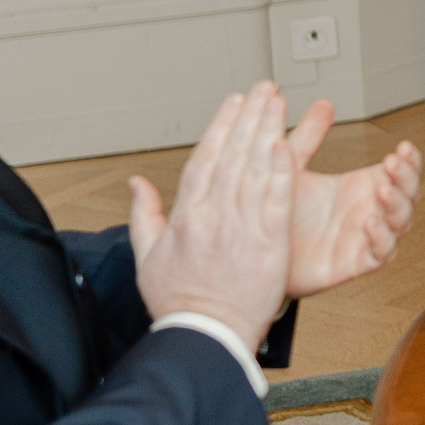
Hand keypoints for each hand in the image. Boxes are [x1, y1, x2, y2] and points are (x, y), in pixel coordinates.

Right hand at [129, 84, 293, 349]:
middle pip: (233, 156)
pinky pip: (277, 200)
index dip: (221, 126)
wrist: (205, 337)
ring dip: (268, 132)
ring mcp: (242, 229)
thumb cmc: (178, 301)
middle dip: (250, 117)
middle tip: (264, 88)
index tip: (234, 101)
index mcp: (186, 217)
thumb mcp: (147, 257)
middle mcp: (214, 217)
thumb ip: (143, 214)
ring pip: (255, 170)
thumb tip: (135, 181)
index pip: (204, 159)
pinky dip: (282, 171)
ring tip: (279, 103)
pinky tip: (289, 145)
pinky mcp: (269, 244)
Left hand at [281, 100, 420, 299]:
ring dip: (398, 203)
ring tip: (382, 188)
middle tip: (394, 162)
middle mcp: (368, 210)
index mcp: (360, 187)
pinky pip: (382, 252)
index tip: (404, 146)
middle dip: (408, 177)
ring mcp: (365, 237)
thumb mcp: (288, 168)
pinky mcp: (354, 263)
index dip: (410, 160)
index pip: (401, 171)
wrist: (253, 252)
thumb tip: (322, 103)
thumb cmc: (274, 212)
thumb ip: (307, 138)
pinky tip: (370, 221)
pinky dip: (382, 237)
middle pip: (409, 194)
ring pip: (401, 222)